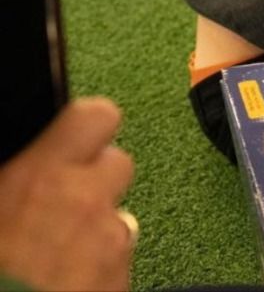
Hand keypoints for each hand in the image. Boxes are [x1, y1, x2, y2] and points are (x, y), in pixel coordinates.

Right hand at [0, 98, 135, 291]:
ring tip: (52, 253)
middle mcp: (87, 202)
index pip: (96, 116)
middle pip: (118, 164)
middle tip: (57, 203)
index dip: (86, 127)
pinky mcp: (123, 280)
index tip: (69, 141)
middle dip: (94, 180)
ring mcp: (110, 243)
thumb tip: (21, 172)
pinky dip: (99, 266)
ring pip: (118, 215)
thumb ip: (12, 178)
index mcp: (41, 177)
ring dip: (95, 227)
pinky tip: (64, 281)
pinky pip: (119, 257)